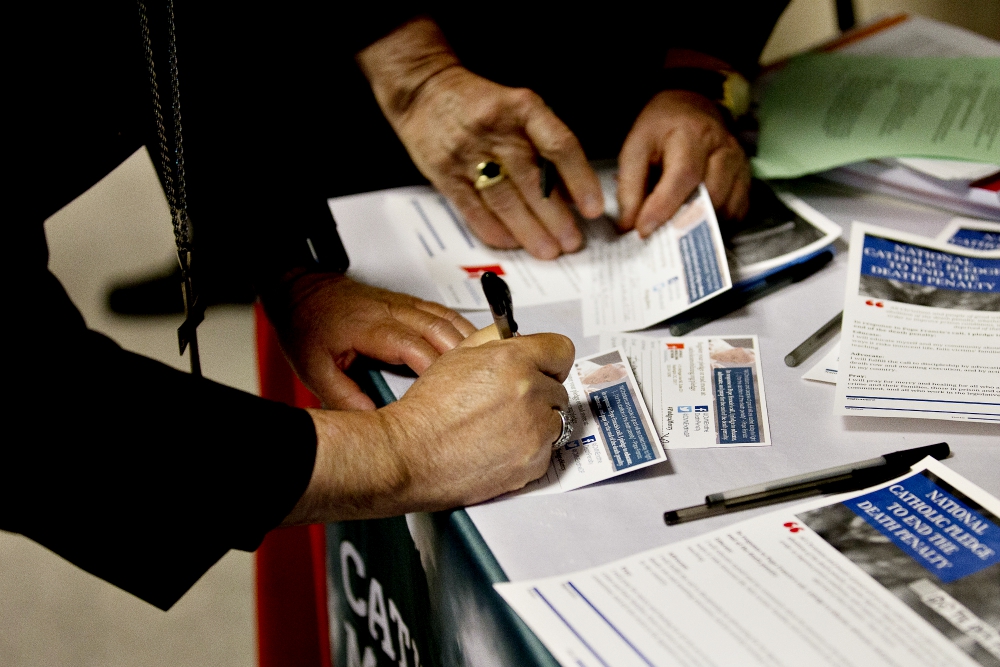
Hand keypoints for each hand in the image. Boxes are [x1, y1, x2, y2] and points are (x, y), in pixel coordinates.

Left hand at [271, 272, 475, 409]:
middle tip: (475, 385)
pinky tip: (472, 346)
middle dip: (461, 358)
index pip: (413, 348)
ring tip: (484, 368)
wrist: (301, 291)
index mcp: (369, 327)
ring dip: (468, 341)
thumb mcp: (314, 369)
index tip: (447, 396)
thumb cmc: (307, 325)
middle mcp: (390, 311)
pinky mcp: (407, 302)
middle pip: (439, 330)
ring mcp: (402, 303)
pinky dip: (461, 328)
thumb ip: (343, 397)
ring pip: (447, 319)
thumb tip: (372, 423)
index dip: (434, 371)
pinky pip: (443, 312)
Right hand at [286, 332, 575, 522]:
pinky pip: (546, 450)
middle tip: (504, 403)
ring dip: (535, 423)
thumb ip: (496, 340)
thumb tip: (520, 337)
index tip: (540, 368)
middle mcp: (531, 393)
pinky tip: (499, 447)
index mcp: (515, 360)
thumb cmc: (428, 408)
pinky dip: (529, 450)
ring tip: (499, 427)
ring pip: (554, 420)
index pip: (563, 350)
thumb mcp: (458, 354)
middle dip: (537, 393)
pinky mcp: (534, 463)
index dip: (549, 359)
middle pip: (558, 388)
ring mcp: (536, 431)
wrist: (411, 454)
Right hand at [356, 18, 603, 259]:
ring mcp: (466, 152)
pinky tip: (511, 243)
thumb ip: (543, 144)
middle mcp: (495, 129)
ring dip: (528, 230)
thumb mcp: (517, 107)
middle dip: (556, 217)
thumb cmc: (481, 103)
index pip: (559, 145)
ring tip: (547, 250)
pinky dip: (493, 229)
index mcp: (522, 108)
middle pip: (532, 180)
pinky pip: (472, 207)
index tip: (593, 208)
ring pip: (504, 199)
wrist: (424, 89)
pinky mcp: (444, 172)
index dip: (580, 179)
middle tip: (572, 243)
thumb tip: (572, 193)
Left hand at [617, 89, 750, 236]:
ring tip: (676, 232)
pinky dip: (718, 224)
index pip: (683, 175)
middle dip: (683, 221)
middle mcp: (722, 146)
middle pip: (710, 194)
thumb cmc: (660, 130)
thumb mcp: (635, 148)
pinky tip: (698, 225)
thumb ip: (630, 187)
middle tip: (659, 237)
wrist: (690, 109)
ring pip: (726, 206)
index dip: (664, 206)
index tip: (644, 230)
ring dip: (701, 226)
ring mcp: (739, 162)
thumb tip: (629, 226)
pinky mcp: (746, 176)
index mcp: (691, 133)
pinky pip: (737, 210)